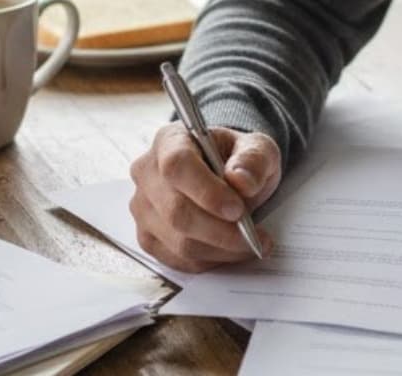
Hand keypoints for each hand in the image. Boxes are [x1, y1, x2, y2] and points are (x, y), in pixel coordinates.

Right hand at [128, 123, 281, 272]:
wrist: (228, 176)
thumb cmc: (238, 159)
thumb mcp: (258, 149)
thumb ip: (254, 160)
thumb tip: (242, 181)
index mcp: (170, 141)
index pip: (176, 166)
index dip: (206, 191)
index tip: (237, 209)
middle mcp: (147, 173)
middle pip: (176, 211)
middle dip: (221, 230)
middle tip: (253, 234)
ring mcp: (143, 208)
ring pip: (178, 241)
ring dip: (220, 249)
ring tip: (251, 243)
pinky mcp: (148, 237)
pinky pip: (178, 259)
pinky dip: (210, 261)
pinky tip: (231, 251)